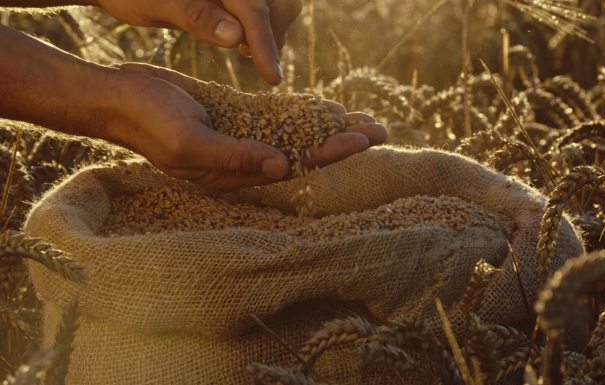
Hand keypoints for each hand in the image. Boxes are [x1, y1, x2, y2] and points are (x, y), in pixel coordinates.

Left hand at [97, 0, 301, 84]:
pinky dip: (262, 24)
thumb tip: (236, 36)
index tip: (272, 79)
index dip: (265, 45)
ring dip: (272, 29)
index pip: (255, 10)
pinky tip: (242, 40)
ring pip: (279, 4)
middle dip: (275, 32)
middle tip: (257, 63)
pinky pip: (265, 6)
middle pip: (281, 3)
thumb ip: (197, 16)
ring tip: (248, 53)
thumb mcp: (157, 5)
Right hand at [108, 63, 386, 190]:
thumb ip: (234, 158)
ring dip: (329, 126)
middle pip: (304, 151)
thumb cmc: (148, 124)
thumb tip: (281, 167)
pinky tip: (326, 106)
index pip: (295, 165)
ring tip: (363, 118)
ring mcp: (241, 136)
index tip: (363, 140)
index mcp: (236, 171)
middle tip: (381, 130)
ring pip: (296, 133)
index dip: (331, 152)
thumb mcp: (188, 144)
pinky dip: (303, 112)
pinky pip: (276, 115)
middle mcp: (244, 158)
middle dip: (342, 141)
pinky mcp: (235, 114)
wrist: (120, 99)